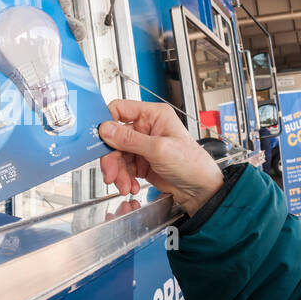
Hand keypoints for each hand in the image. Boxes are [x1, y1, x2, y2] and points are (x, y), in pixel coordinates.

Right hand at [97, 99, 223, 215]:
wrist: (201, 190)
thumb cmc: (192, 163)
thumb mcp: (158, 149)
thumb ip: (130, 139)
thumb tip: (106, 129)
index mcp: (153, 115)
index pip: (120, 109)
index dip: (107, 122)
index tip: (99, 139)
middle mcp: (147, 128)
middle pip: (115, 138)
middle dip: (112, 158)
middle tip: (110, 173)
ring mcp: (143, 146)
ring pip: (117, 156)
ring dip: (118, 173)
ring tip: (124, 185)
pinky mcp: (142, 162)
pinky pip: (124, 168)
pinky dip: (124, 179)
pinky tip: (131, 186)